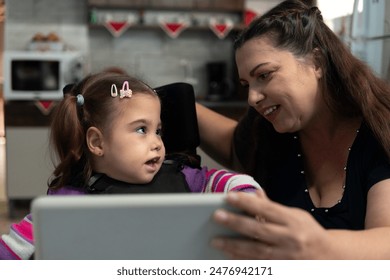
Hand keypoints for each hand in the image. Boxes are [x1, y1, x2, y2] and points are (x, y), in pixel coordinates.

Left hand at [212, 190, 329, 258]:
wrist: (330, 258)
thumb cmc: (309, 232)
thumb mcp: (295, 215)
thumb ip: (273, 207)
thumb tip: (254, 193)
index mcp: (293, 220)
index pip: (267, 208)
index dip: (247, 202)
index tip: (229, 197)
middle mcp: (290, 238)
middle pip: (260, 230)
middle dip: (236, 223)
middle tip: (217, 217)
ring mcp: (287, 256)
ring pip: (257, 251)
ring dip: (235, 246)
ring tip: (216, 241)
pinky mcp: (283, 269)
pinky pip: (260, 266)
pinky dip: (244, 262)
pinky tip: (229, 257)